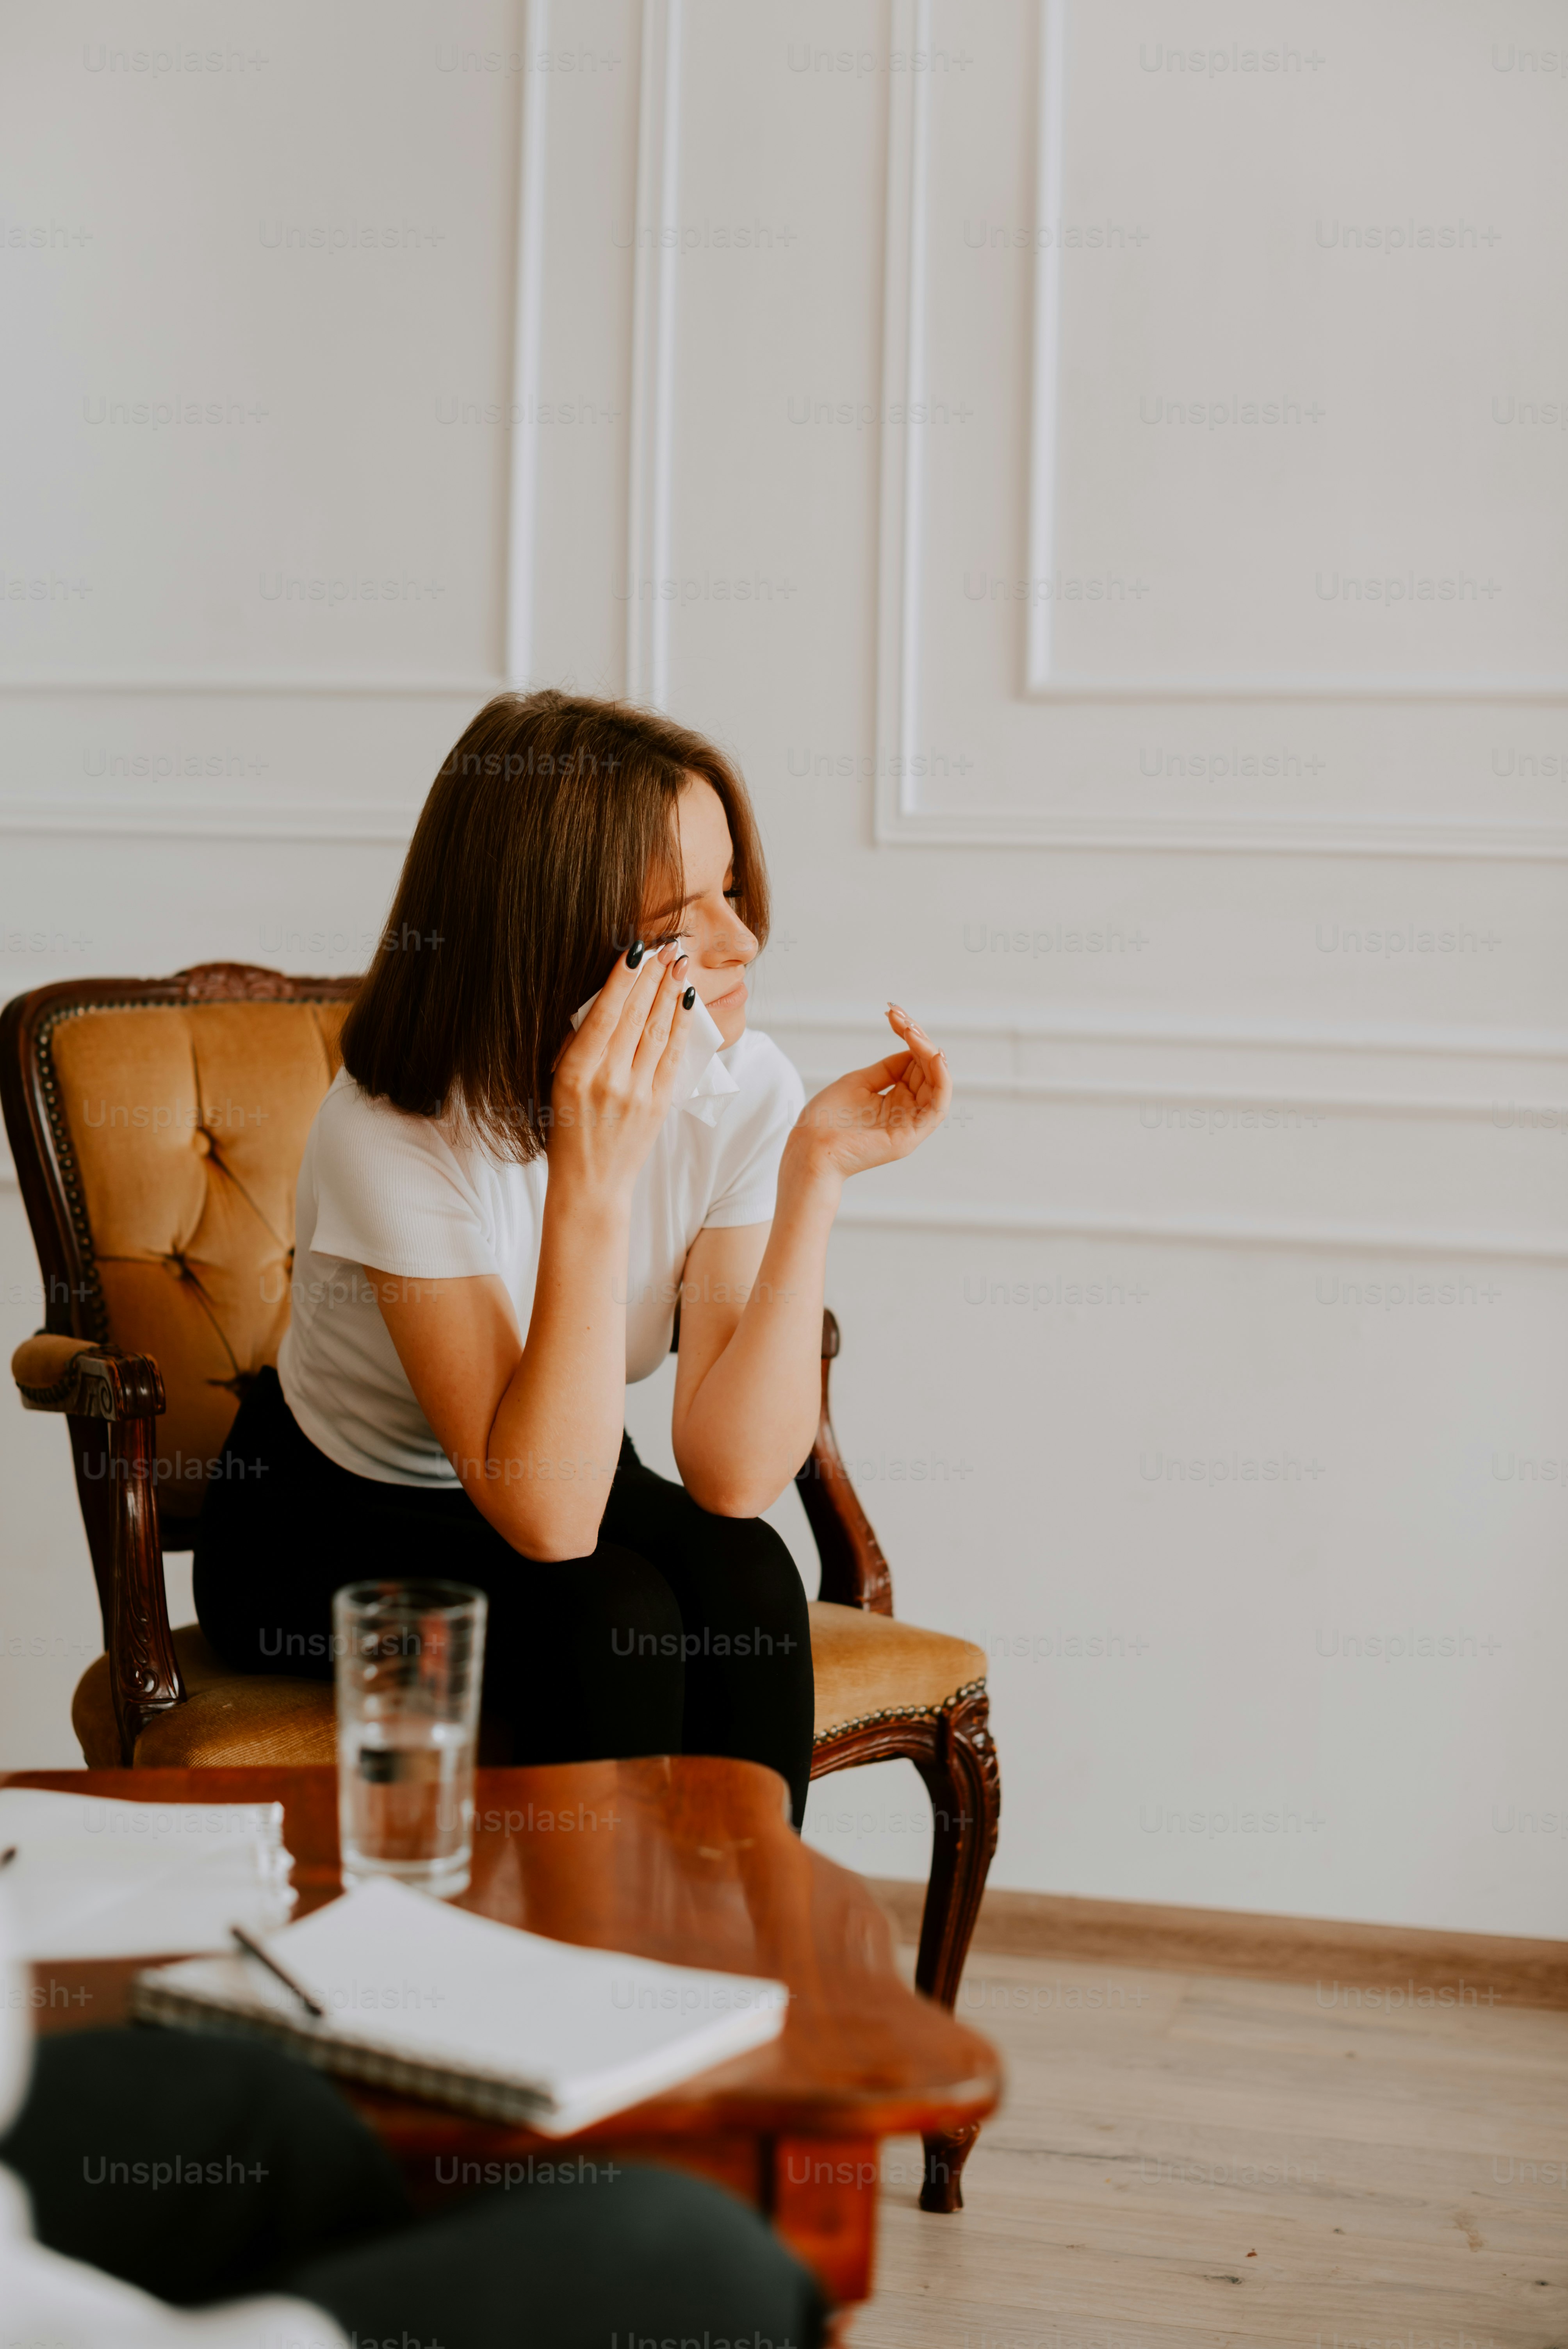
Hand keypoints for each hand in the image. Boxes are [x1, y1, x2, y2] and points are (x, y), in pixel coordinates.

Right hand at [545, 940, 692, 1202]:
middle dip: (653, 977)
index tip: (635, 950)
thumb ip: (578, 1046)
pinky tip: (686, 1002)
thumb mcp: (558, 1085)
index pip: (604, 1014)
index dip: (622, 979)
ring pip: (658, 1031)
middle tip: (668, 946)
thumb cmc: (568, 1132)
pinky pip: (673, 1055)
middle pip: (636, 1016)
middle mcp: (607, 1080)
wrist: (591, 1184)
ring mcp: (636, 1092)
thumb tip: (605, 1001)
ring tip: (680, 965)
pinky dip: (681, 1026)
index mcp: (575, 1072)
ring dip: (671, 993)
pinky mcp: (658, 1104)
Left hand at [788, 1004, 950, 1179]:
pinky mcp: (911, 1136)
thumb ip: (888, 1069)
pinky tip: (933, 1054)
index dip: (910, 1037)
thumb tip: (910, 1050)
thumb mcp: (859, 1083)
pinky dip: (941, 1078)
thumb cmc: (826, 1120)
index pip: (915, 1064)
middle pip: (928, 1070)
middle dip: (918, 1039)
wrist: (808, 1148)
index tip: (894, 1014)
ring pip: (938, 1084)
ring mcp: (911, 1124)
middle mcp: (907, 1111)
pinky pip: (938, 1105)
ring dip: (930, 1053)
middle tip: (900, 1018)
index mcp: (895, 1100)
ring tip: (912, 1032)